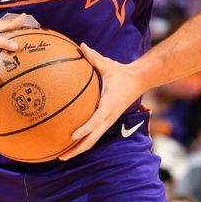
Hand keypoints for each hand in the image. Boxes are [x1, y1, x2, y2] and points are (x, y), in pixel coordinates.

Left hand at [58, 43, 145, 159]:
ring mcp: (109, 121)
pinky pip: (95, 134)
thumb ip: (94, 57)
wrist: (139, 80)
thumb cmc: (121, 71)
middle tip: (61, 156)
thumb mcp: (108, 64)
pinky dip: (84, 141)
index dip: (84, 129)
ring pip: (94, 140)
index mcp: (109, 104)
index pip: (96, 120)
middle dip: (77, 149)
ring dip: (79, 149)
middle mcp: (109, 117)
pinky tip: (71, 142)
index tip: (72, 135)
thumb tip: (81, 45)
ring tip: (62, 156)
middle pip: (93, 139)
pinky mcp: (108, 121)